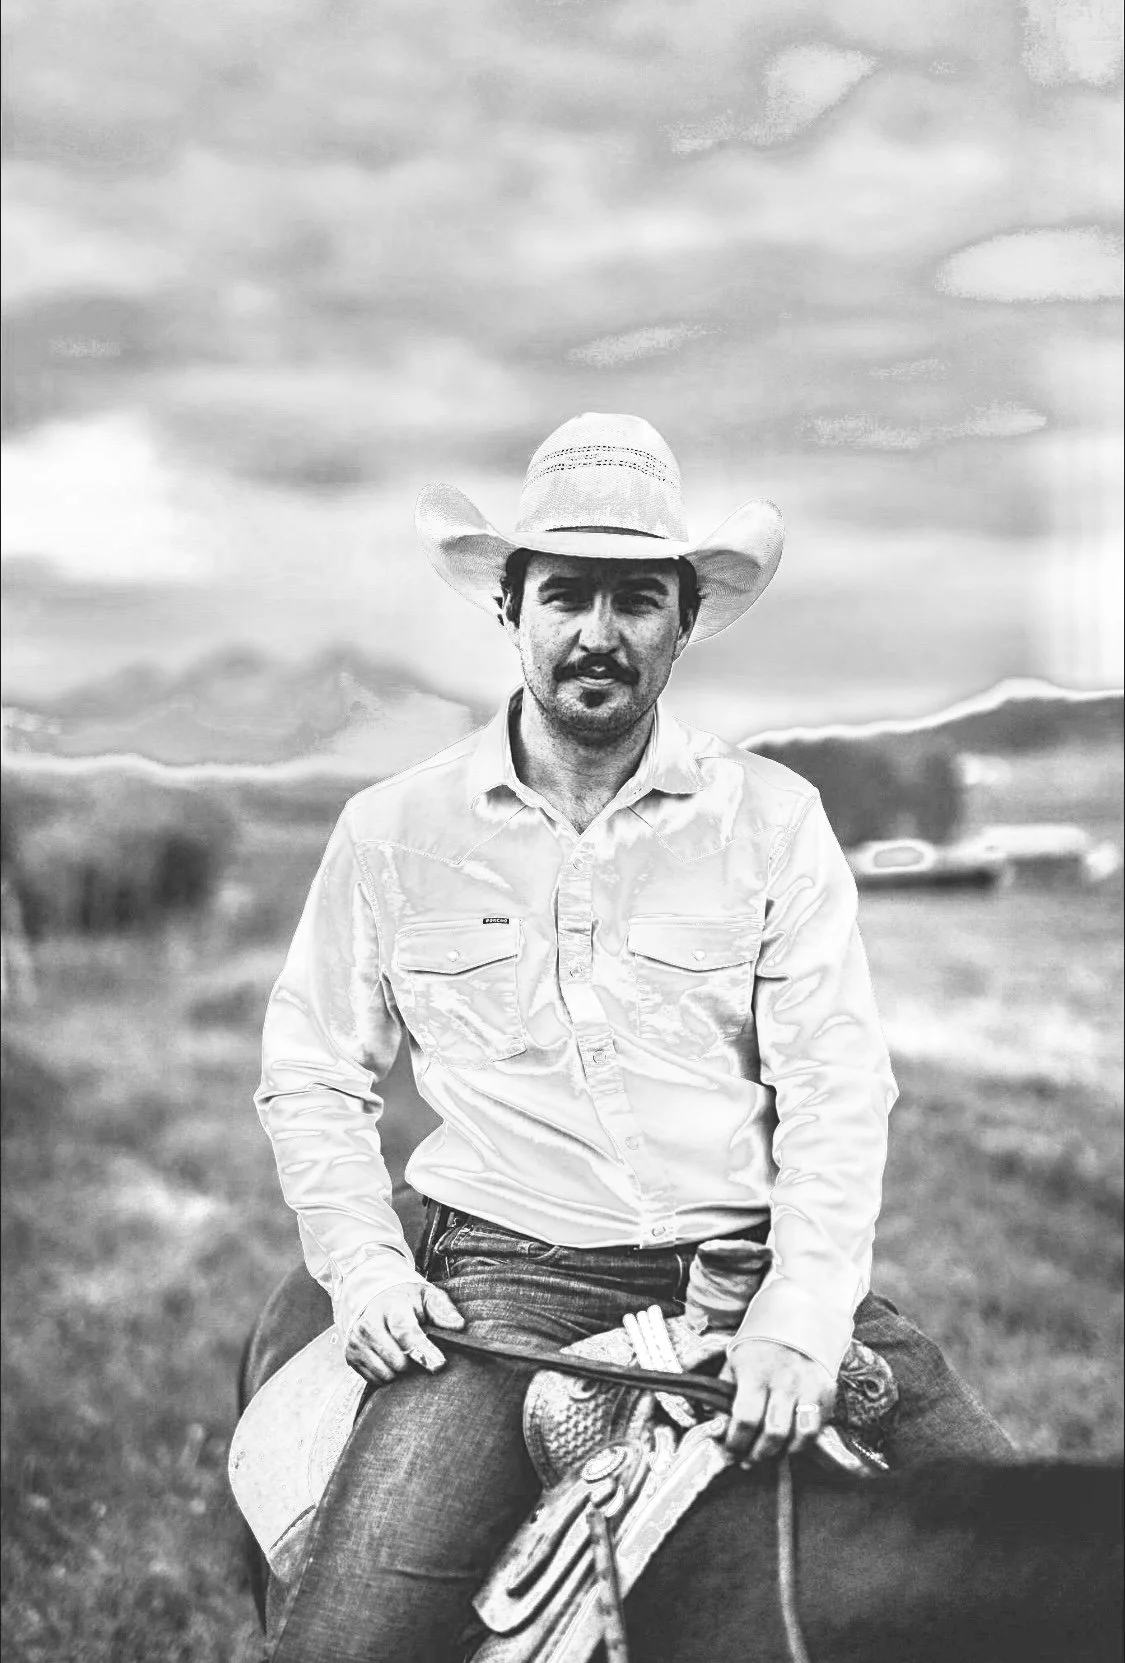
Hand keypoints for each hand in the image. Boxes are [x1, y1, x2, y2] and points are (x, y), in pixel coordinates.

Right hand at [345, 1281, 464, 1385]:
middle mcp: (369, 1323)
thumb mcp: (426, 1296)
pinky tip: (391, 1359)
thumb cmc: (406, 1301)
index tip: (439, 1364)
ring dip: (401, 1372)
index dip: (422, 1351)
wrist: (372, 1297)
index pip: (405, 1331)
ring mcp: (356, 1341)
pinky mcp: (350, 1356)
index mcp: (391, 1306)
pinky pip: (375, 1380)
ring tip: (405, 1355)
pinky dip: (387, 1375)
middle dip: (414, 1363)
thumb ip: (442, 1309)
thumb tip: (458, 1325)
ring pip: (386, 1374)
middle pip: (397, 1360)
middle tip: (422, 1354)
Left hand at [720, 1338, 835, 1463]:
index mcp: (756, 1372)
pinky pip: (818, 1427)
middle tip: (748, 1460)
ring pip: (801, 1436)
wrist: (797, 1318)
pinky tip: (791, 1442)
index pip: (746, 1418)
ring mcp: (808, 1387)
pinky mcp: (826, 1392)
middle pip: (774, 1433)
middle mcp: (785, 1381)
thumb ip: (725, 1393)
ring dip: (784, 1453)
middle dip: (758, 1454)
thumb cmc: (760, 1345)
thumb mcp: (736, 1360)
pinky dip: (805, 1441)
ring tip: (771, 1454)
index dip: (736, 1442)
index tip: (730, 1450)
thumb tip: (716, 1427)